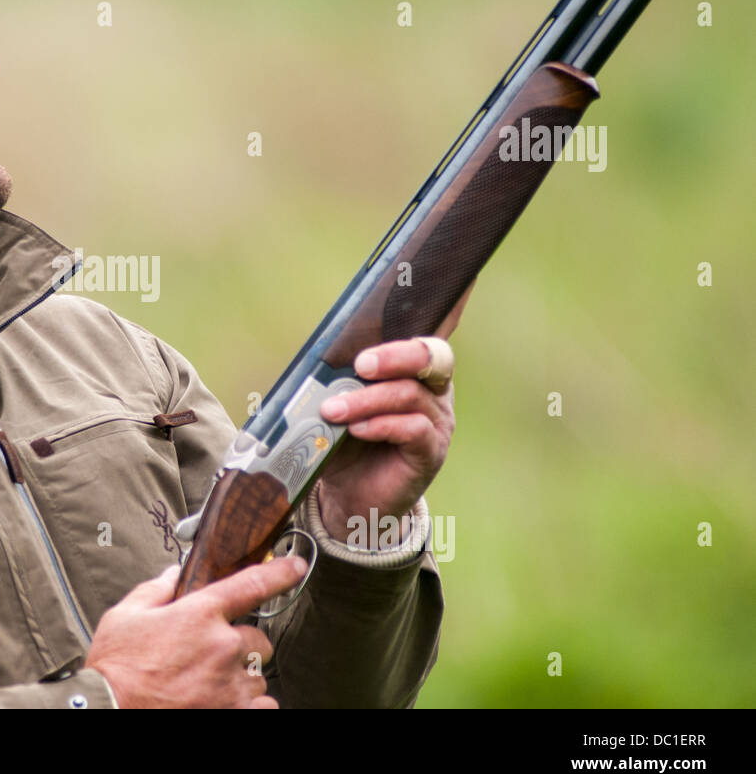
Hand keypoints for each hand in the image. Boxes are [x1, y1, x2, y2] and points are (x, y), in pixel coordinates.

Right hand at [85, 557, 306, 708]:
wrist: (108, 711)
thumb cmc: (115, 669)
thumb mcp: (125, 616)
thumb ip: (155, 591)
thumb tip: (174, 574)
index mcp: (199, 615)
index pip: (252, 584)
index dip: (280, 572)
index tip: (296, 567)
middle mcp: (223, 647)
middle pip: (259, 640)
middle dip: (241, 646)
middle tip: (212, 657)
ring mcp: (231, 685)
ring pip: (259, 675)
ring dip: (242, 678)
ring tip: (209, 685)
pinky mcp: (234, 714)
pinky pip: (264, 706)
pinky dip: (250, 706)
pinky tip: (224, 703)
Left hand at [313, 284, 471, 543]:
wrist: (348, 497)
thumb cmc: (341, 439)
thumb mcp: (332, 400)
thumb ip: (332, 376)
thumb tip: (312, 360)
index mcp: (413, 367)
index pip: (438, 326)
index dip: (454, 301)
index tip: (461, 275)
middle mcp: (433, 388)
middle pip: (432, 355)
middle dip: (395, 354)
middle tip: (359, 364)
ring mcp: (436, 420)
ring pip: (410, 394)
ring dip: (367, 400)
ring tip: (333, 410)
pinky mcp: (430, 452)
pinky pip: (413, 429)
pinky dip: (381, 425)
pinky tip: (357, 430)